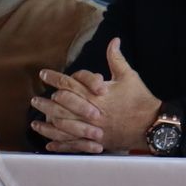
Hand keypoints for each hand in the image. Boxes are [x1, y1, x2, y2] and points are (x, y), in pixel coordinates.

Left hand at [33, 38, 161, 153]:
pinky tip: (48, 143)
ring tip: (36, 120)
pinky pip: (72, 144)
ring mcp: (92, 128)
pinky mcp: (95, 141)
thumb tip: (114, 41)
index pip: (70, 84)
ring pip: (63, 126)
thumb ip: (116, 59)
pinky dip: (59, 144)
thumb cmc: (140, 99)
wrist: (151, 124)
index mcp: (97, 95)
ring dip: (48, 123)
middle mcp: (90, 112)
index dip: (55, 78)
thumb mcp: (129, 76)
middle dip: (46, 102)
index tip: (43, 74)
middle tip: (34, 99)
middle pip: (61, 106)